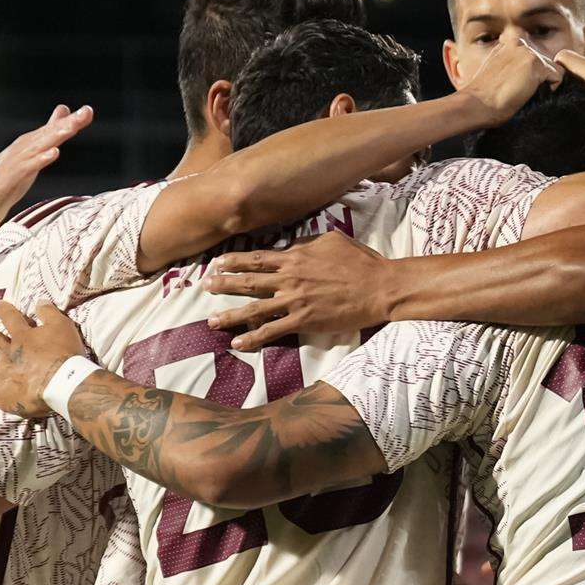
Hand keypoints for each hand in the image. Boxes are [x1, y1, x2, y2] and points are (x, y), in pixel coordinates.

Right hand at [0, 104, 94, 236]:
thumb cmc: (2, 187)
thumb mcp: (27, 165)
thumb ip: (40, 148)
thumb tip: (52, 133)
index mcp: (24, 149)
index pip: (50, 132)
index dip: (70, 121)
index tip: (89, 111)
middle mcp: (18, 152)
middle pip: (46, 135)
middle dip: (67, 123)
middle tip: (87, 111)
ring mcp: (11, 165)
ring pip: (36, 148)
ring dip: (55, 136)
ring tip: (72, 127)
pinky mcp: (5, 182)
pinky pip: (24, 169)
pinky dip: (39, 160)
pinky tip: (54, 153)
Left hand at [0, 301, 87, 418]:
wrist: (63, 384)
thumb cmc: (66, 355)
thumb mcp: (63, 326)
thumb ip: (49, 313)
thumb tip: (39, 302)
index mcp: (22, 336)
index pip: (9, 317)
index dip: (3, 310)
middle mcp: (8, 354)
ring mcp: (2, 376)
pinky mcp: (2, 396)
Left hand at [203, 231, 392, 349]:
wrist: (379, 287)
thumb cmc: (361, 262)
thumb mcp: (332, 241)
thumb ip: (307, 242)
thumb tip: (292, 244)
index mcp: (295, 257)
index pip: (257, 258)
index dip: (235, 261)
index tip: (218, 262)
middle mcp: (289, 278)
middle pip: (249, 281)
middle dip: (224, 284)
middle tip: (205, 287)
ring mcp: (294, 301)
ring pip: (254, 308)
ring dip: (230, 315)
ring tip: (211, 321)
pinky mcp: (304, 321)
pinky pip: (272, 330)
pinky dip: (254, 337)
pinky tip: (239, 343)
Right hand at [457, 41, 562, 125]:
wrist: (476, 103)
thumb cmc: (483, 95)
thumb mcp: (495, 69)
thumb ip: (510, 63)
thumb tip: (526, 71)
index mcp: (508, 42)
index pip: (533, 54)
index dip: (533, 72)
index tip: (522, 85)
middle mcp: (519, 43)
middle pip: (545, 61)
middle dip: (541, 77)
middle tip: (524, 91)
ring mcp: (528, 53)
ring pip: (553, 68)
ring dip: (545, 83)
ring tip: (527, 94)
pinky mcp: (536, 65)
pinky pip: (558, 76)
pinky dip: (552, 88)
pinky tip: (533, 95)